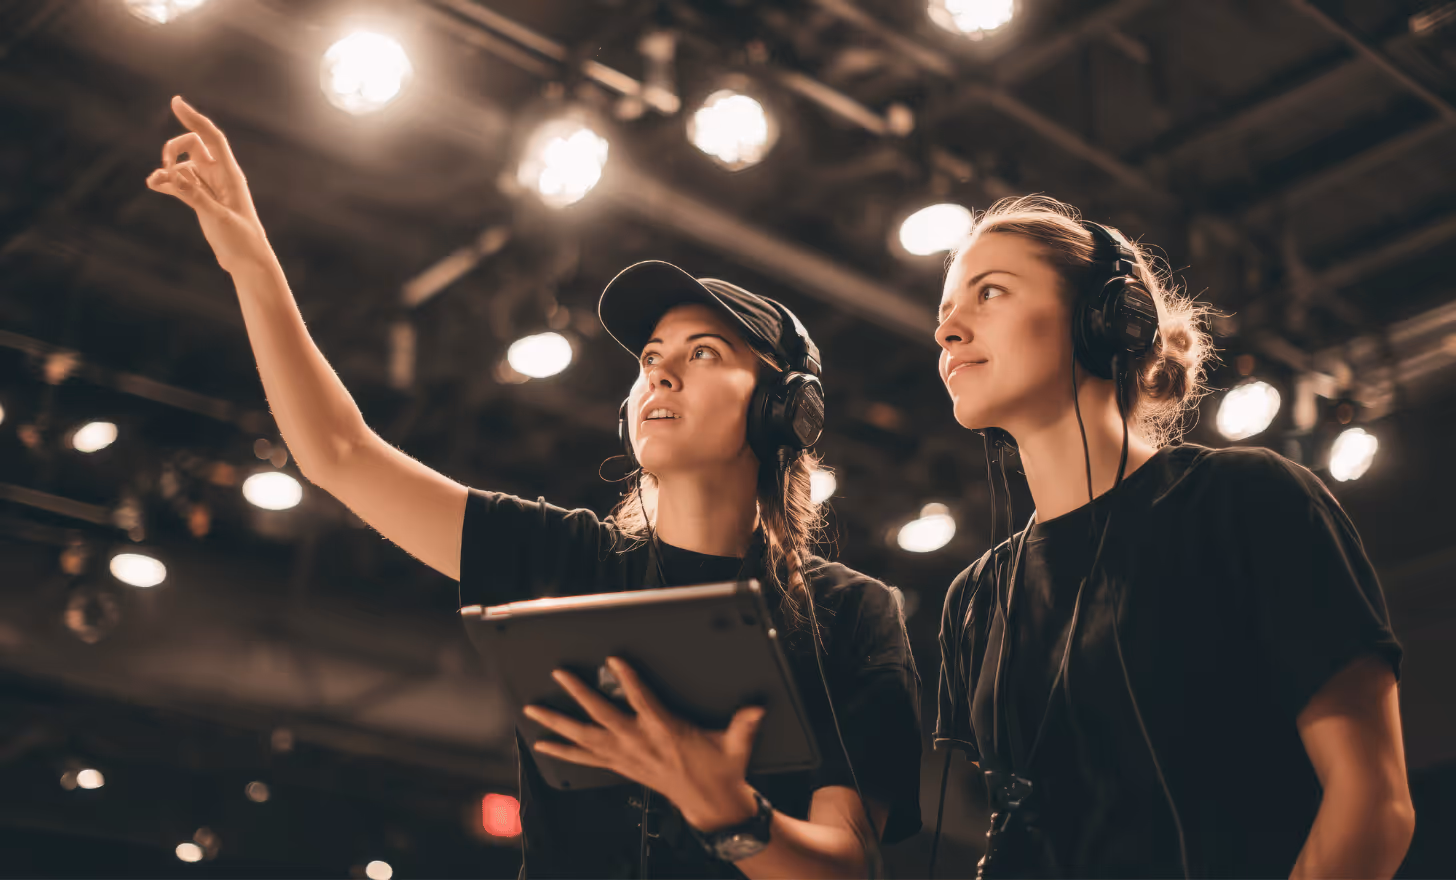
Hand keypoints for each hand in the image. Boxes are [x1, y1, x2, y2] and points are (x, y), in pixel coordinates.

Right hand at [146, 96, 270, 274]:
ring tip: (155, 182)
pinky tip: (154, 184)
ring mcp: (210, 188)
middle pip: (193, 147)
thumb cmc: (241, 240)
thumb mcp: (218, 218)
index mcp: (231, 175)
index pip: (211, 138)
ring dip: (167, 169)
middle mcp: (220, 176)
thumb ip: (195, 196)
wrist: (247, 262)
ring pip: (184, 166)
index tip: (175, 102)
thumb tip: (172, 176)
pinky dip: (168, 181)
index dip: (194, 119)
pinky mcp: (202, 201)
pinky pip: (181, 183)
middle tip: (165, 167)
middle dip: (174, 149)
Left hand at [524, 657, 765, 831]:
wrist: (710, 804)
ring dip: (558, 722)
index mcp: (665, 731)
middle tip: (560, 675)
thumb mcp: (736, 744)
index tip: (614, 660)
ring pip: (585, 737)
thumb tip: (756, 706)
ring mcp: (626, 757)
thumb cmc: (719, 769)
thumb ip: (745, 723)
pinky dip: (562, 751)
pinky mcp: (621, 767)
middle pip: (602, 715)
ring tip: (534, 709)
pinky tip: (543, 744)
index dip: (628, 679)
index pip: (642, 700)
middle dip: (579, 694)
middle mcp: (639, 743)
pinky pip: (585, 760)